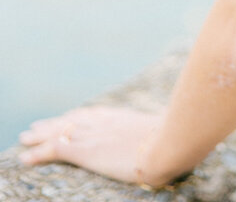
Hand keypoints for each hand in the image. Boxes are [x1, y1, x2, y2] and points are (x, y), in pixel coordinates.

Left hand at [17, 105, 168, 186]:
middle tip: (34, 129)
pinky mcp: (86, 151)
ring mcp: (93, 135)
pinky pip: (55, 150)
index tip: (65, 119)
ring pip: (57, 133)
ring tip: (25, 140)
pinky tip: (26, 158)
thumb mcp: (160, 131)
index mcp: (119, 117)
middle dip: (51, 125)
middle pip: (70, 121)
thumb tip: (161, 137)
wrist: (168, 142)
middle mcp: (102, 122)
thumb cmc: (172, 139)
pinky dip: (38, 154)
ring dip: (39, 137)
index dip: (74, 118)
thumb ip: (152, 133)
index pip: (90, 115)